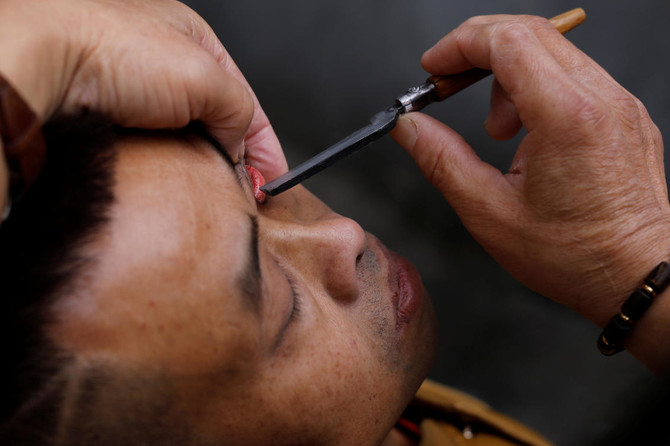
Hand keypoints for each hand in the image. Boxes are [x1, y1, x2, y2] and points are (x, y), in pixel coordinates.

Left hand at [0, 0, 286, 179]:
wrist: (44, 63)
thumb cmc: (114, 49)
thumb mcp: (205, 76)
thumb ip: (238, 110)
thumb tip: (239, 145)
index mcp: (194, 39)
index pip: (246, 98)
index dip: (265, 143)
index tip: (275, 179)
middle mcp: (165, 63)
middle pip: (217, 120)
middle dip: (235, 156)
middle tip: (246, 191)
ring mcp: (136, 90)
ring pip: (186, 137)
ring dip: (204, 165)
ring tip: (214, 190)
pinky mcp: (113, 117)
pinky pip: (156, 149)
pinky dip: (172, 168)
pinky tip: (178, 182)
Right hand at [391, 14, 669, 371]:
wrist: (638, 276)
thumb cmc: (574, 255)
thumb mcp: (488, 212)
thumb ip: (441, 160)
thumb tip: (410, 128)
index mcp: (567, 117)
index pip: (508, 40)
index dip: (460, 45)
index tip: (434, 69)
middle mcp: (601, 98)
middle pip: (530, 32)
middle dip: (477, 51)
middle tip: (449, 85)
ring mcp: (619, 102)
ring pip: (552, 51)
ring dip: (508, 75)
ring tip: (497, 130)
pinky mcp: (625, 113)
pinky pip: (575, 75)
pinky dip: (537, 88)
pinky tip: (528, 133)